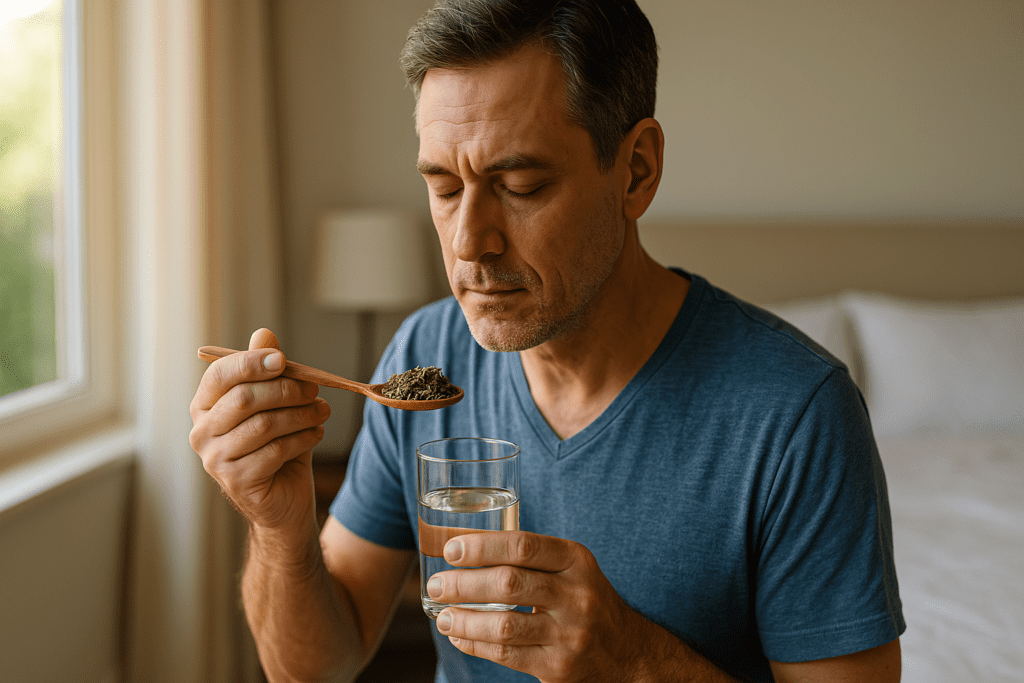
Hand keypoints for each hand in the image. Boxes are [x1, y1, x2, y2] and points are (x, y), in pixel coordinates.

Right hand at [189, 328, 329, 533]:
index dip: (251, 363)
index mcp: (205, 405)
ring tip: (321, 412)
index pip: (221, 375)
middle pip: (245, 398)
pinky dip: (302, 438)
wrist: (284, 500)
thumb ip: (268, 371)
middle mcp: (202, 431)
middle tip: (314, 390)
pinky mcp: (236, 481)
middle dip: (286, 390)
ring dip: (301, 415)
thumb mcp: (276, 405)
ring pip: (264, 424)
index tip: (283, 359)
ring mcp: (215, 459)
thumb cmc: (277, 446)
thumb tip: (264, 333)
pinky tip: (315, 434)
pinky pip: (274, 451)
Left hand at [427, 531, 651, 682]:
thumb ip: (531, 557)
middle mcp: (576, 595)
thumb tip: (465, 546)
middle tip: (436, 583)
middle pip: (509, 584)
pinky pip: (506, 655)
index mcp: (576, 561)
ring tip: (442, 615)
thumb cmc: (585, 600)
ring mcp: (569, 634)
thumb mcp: (572, 569)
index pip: (523, 546)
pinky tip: (459, 636)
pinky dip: (476, 645)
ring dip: (464, 620)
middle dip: (463, 584)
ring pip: (504, 625)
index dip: (482, 546)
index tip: (451, 549)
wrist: (629, 654)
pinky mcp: (558, 667)